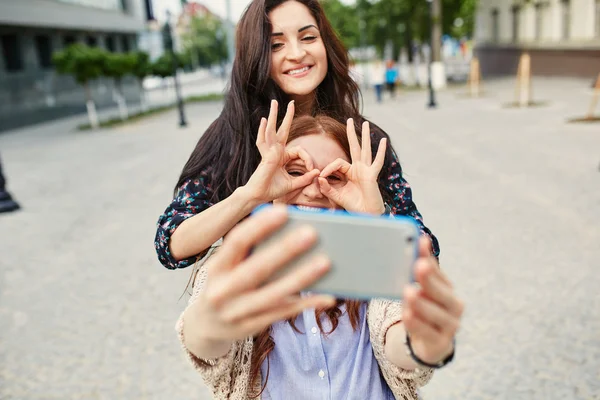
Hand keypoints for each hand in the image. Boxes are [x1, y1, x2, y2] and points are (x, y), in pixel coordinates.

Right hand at [189, 206, 335, 343]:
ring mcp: (236, 312)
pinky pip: (282, 314)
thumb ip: (247, 252)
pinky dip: (306, 304)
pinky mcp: (251, 327)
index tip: (284, 211)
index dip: (259, 226)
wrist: (204, 326)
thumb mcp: (225, 266)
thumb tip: (287, 231)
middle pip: (256, 269)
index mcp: (216, 267)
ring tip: (326, 262)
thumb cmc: (224, 284)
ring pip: (273, 295)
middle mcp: (222, 290)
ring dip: (301, 278)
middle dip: (284, 250)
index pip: (236, 242)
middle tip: (311, 233)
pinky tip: (327, 296)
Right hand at [244, 100, 319, 202]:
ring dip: (274, 116)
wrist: (259, 196)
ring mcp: (270, 152)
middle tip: (292, 103)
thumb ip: (305, 179)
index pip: (298, 150)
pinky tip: (264, 120)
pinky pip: (263, 141)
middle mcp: (276, 152)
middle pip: (282, 131)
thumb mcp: (293, 184)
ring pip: (272, 131)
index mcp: (282, 157)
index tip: (312, 169)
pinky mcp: (267, 156)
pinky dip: (263, 130)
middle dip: (288, 116)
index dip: (308, 159)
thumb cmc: (272, 190)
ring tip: (275, 103)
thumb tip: (317, 172)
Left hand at [318, 119, 386, 214]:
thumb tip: (319, 177)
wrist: (365, 215)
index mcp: (350, 173)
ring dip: (365, 136)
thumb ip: (327, 188)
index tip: (321, 176)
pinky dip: (381, 152)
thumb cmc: (354, 206)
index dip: (328, 168)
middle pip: (354, 147)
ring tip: (365, 124)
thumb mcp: (336, 196)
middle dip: (351, 134)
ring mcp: (366, 171)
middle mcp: (359, 169)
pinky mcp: (372, 176)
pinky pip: (377, 162)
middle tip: (349, 120)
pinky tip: (383, 141)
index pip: (337, 163)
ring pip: (365, 150)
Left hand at [402, 238, 463, 364]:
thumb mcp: (419, 290)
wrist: (428, 343)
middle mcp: (454, 306)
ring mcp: (451, 325)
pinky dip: (417, 323)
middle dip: (429, 279)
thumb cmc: (422, 309)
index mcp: (448, 289)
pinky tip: (408, 314)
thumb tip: (418, 241)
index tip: (420, 243)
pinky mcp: (441, 343)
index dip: (429, 259)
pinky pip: (429, 332)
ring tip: (410, 292)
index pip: (439, 273)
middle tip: (418, 266)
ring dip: (422, 302)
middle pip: (442, 293)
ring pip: (437, 314)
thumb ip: (418, 270)